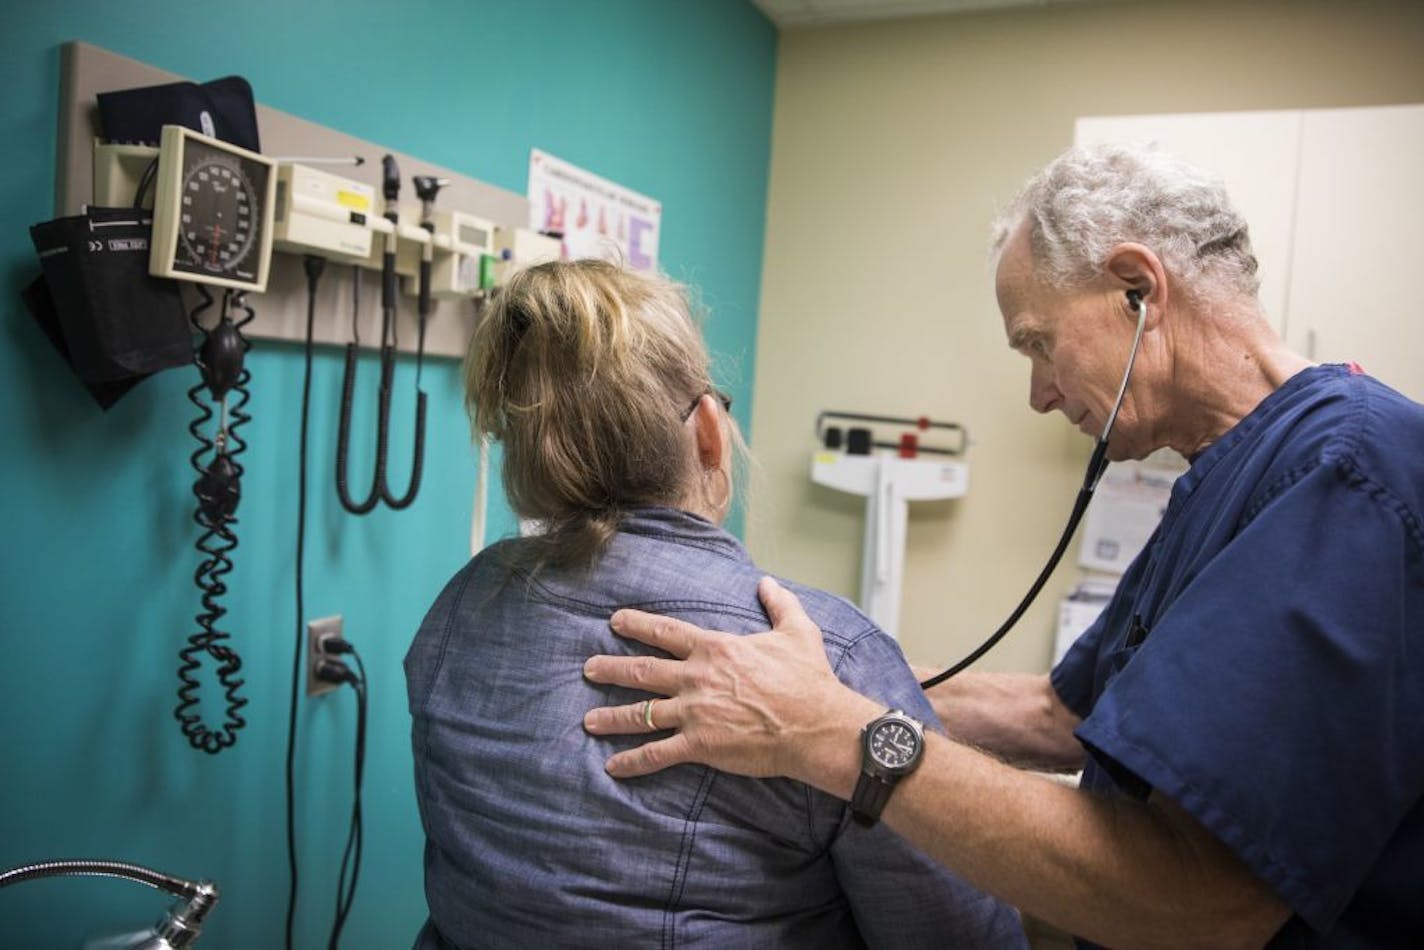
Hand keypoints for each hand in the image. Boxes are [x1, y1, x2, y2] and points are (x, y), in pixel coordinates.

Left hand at [583, 577, 872, 789]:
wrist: (814, 725)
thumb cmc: (807, 679)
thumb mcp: (798, 631)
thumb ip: (779, 604)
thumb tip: (768, 583)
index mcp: (715, 648)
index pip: (666, 631)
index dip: (637, 624)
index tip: (615, 621)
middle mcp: (696, 678)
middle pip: (643, 671)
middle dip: (611, 669)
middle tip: (589, 669)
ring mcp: (695, 712)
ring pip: (642, 713)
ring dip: (612, 717)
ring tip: (589, 721)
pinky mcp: (700, 744)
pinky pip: (658, 753)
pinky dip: (633, 761)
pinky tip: (613, 766)